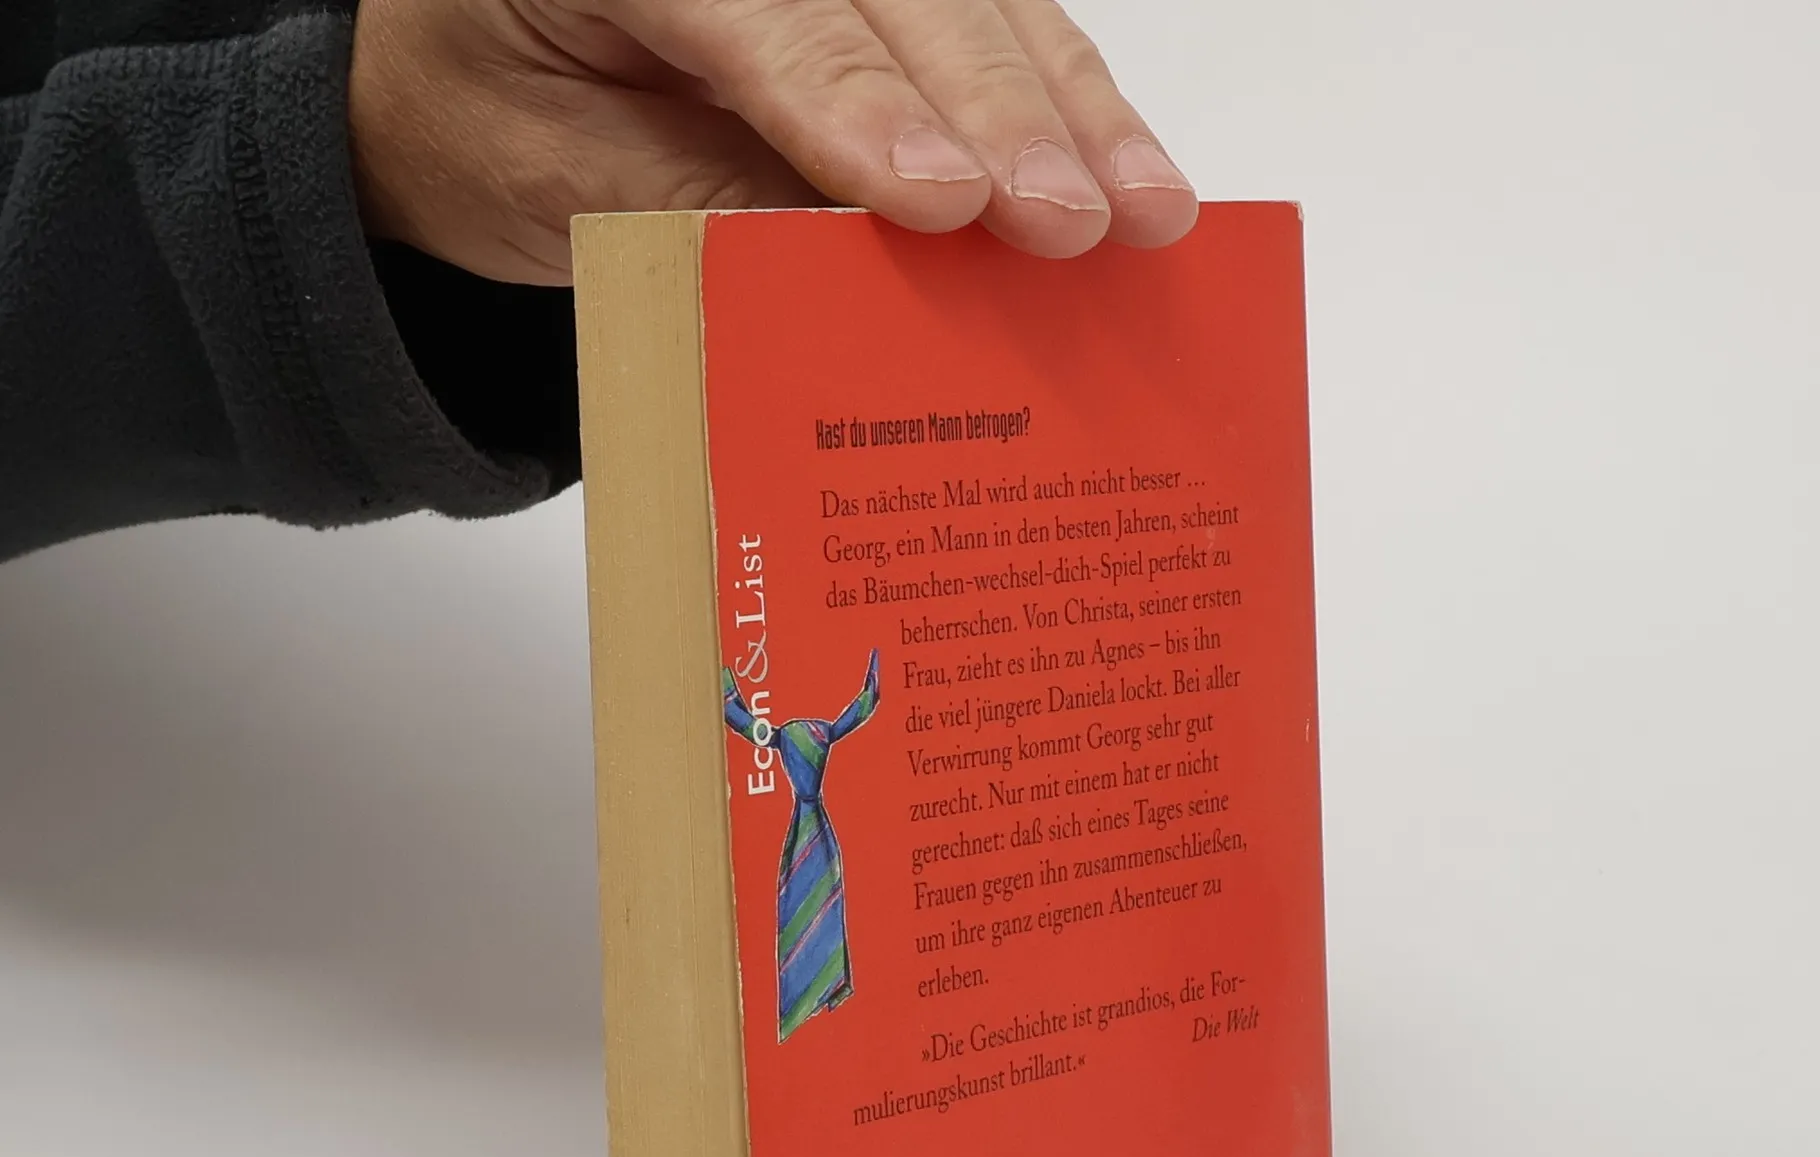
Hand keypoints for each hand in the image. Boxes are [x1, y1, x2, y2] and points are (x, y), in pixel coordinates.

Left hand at [348, 0, 1197, 284]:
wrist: (465, 67)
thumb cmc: (493, 115)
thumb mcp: (561, 177)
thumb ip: (705, 197)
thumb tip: (870, 257)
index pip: (775, 17)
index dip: (867, 108)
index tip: (949, 200)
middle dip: (1006, 114)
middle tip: (1077, 222)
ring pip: (976, 1)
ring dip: (1069, 108)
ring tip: (1143, 209)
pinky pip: (989, 19)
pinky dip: (1061, 98)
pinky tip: (1126, 167)